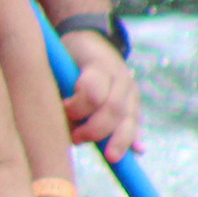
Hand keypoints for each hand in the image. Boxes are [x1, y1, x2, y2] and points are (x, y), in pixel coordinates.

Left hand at [59, 33, 142, 161]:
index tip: (63, 109)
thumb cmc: (65, 54)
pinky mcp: (133, 101)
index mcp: (99, 65)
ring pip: (130, 118)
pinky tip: (138, 150)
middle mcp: (120, 77)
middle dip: (96, 128)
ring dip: (119, 139)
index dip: (77, 107)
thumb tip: (59, 114)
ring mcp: (130, 89)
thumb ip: (59, 84)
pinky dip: (134, 136)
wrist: (88, 40)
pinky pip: (135, 120)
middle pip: (114, 109)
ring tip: (110, 157)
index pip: (93, 92)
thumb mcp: (58, 60)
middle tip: (76, 138)